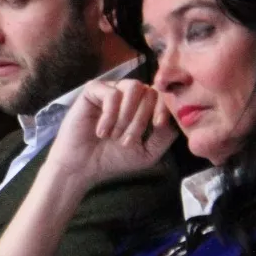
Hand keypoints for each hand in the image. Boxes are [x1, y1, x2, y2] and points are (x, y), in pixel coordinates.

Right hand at [44, 78, 176, 189]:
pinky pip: (111, 93)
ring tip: (115, 135)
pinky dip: (109, 115)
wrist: (81, 167)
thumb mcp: (148, 152)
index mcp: (144, 107)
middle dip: (142, 119)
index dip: (164, 108)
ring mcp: (111, 90)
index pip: (164, 95)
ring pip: (133, 87)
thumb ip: (165, 135)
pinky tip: (101, 132)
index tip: (158, 126)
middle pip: (150, 92)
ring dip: (127, 115)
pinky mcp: (93, 90)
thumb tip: (174, 115)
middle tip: (126, 141)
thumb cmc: (113, 159)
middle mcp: (129, 95)